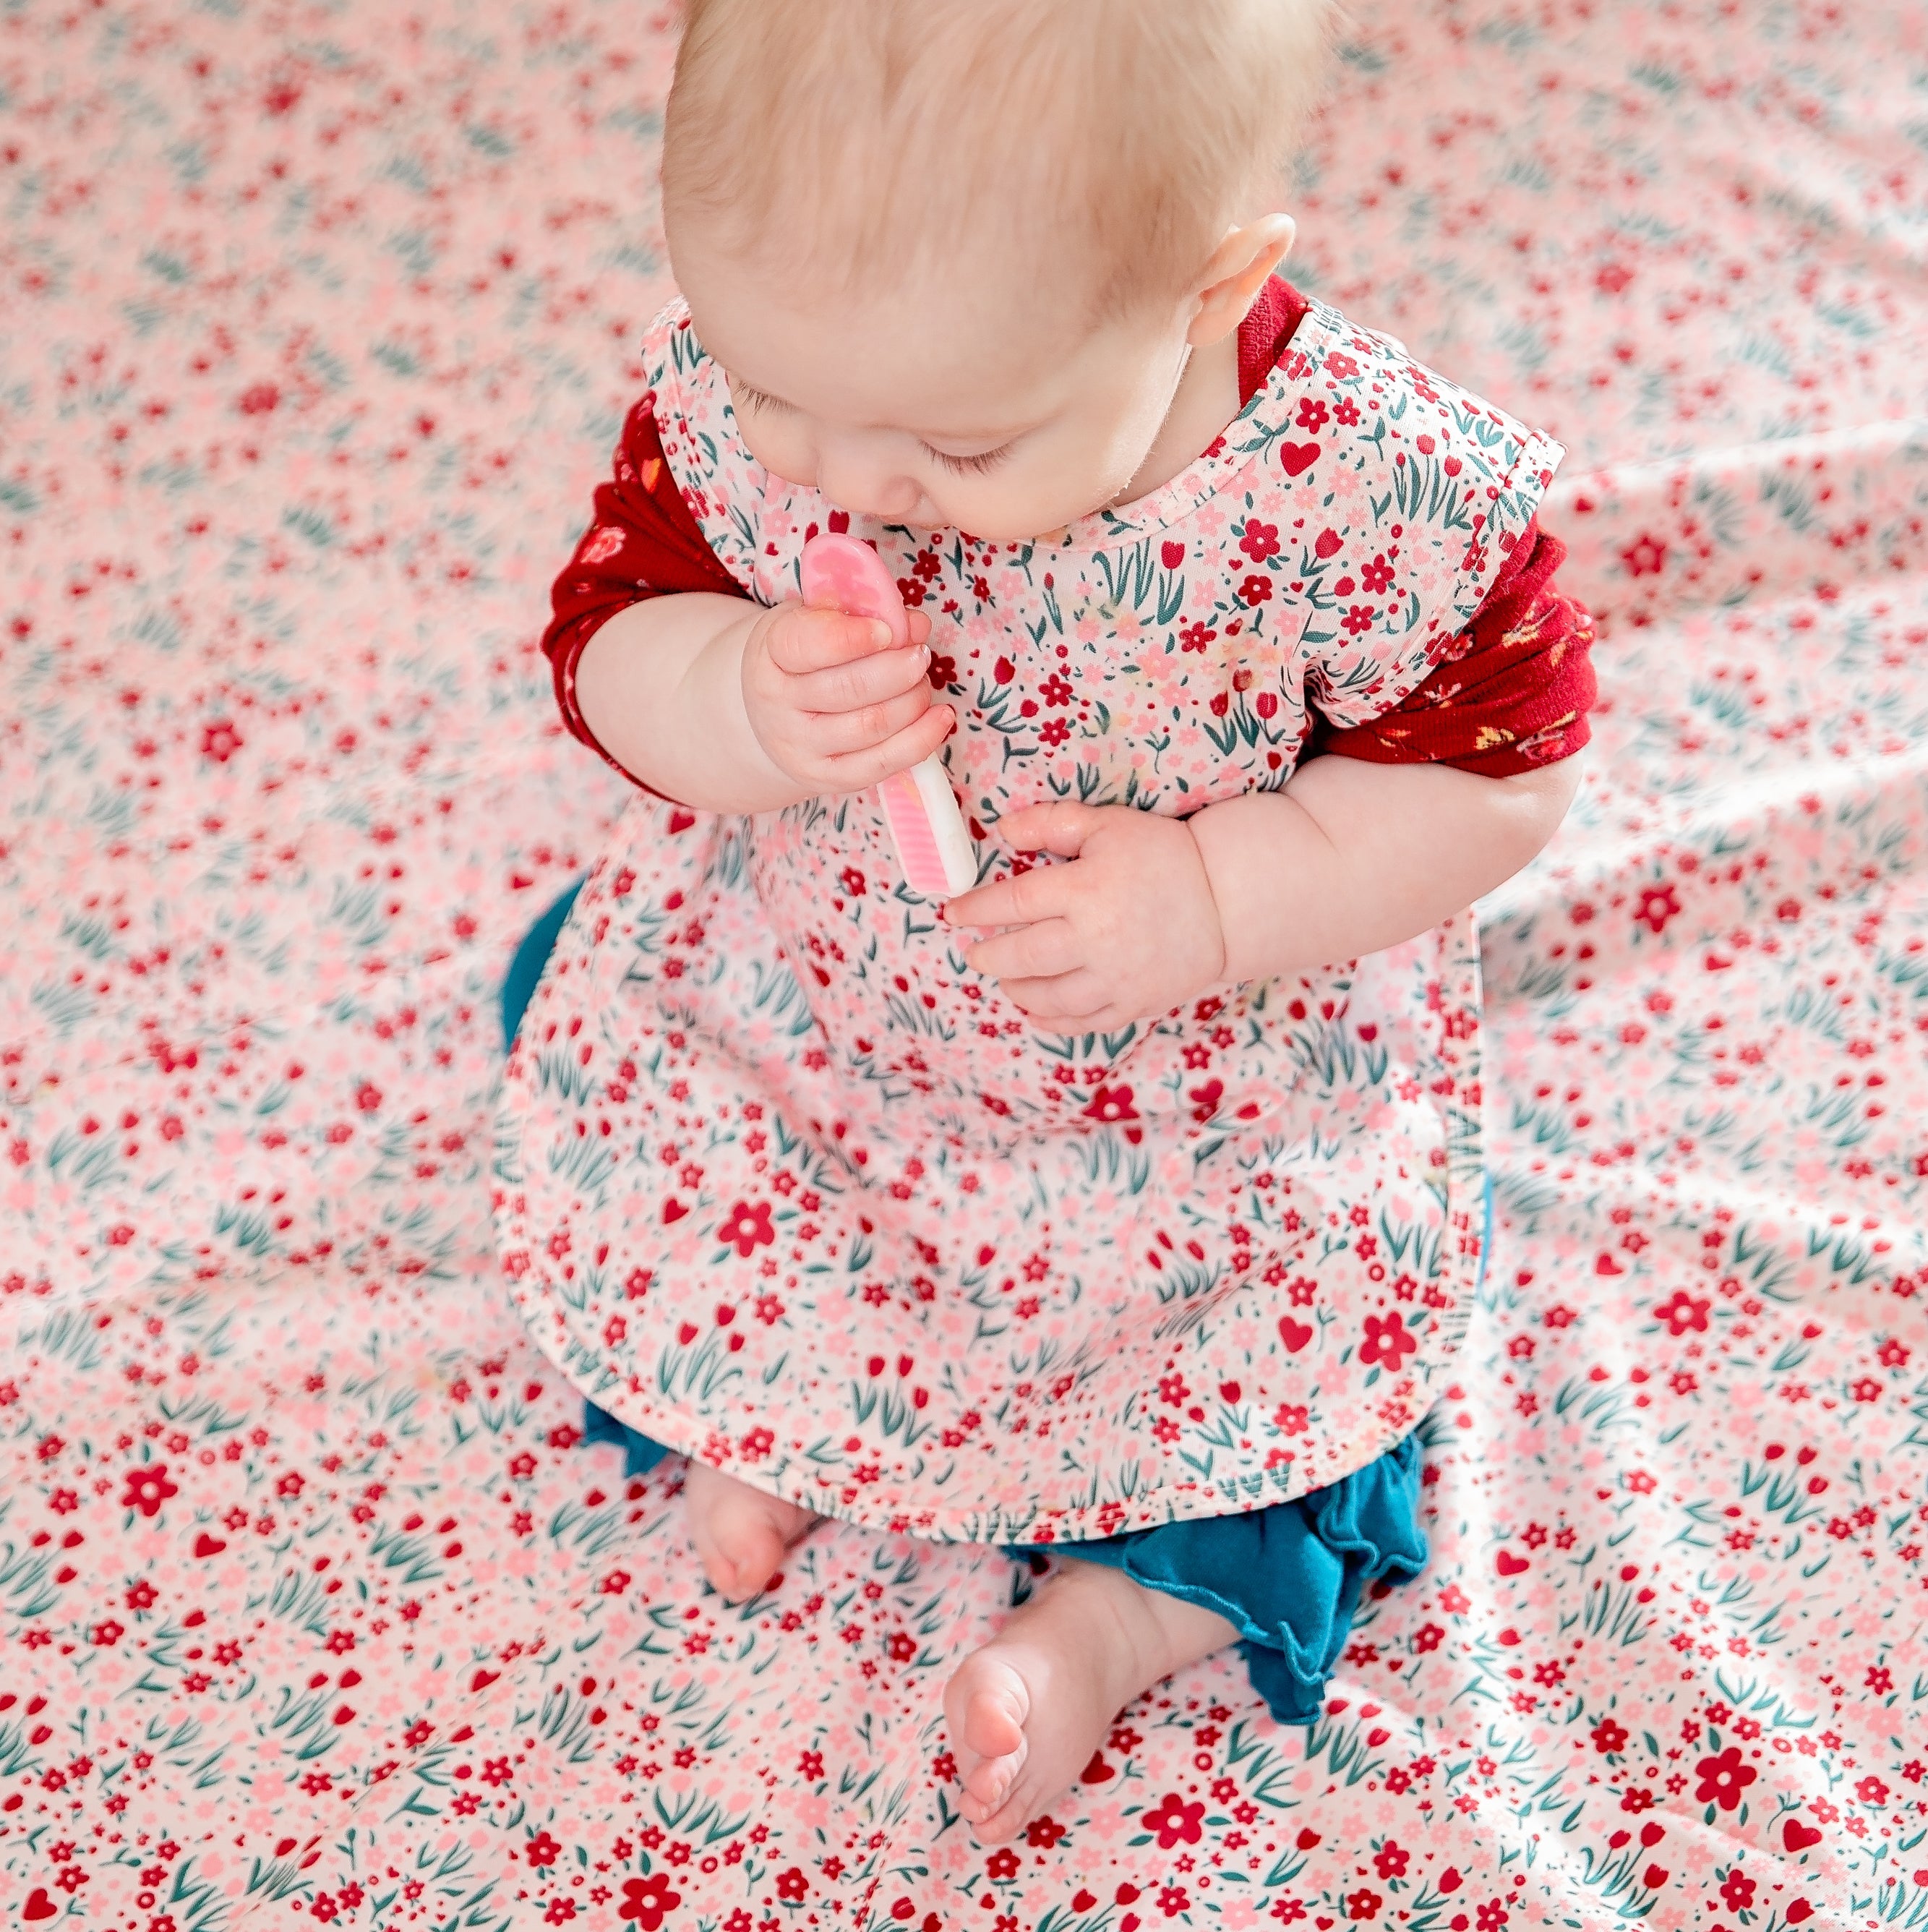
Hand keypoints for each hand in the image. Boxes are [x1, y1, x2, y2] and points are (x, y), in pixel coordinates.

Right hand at [739, 600, 954, 796]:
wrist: (774, 715)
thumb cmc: (803, 657)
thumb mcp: (816, 619)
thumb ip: (861, 612)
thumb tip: (916, 625)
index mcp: (771, 653)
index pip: (809, 644)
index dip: (855, 637)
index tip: (888, 629)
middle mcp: (777, 705)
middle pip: (850, 689)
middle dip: (899, 669)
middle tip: (920, 655)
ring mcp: (800, 747)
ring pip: (871, 725)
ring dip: (913, 700)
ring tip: (922, 681)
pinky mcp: (827, 778)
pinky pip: (883, 763)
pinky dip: (922, 739)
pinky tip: (940, 717)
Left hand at [944, 801, 1227, 1033]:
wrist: (1225, 901)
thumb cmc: (1162, 857)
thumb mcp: (1109, 825)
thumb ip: (1053, 823)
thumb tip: (1002, 829)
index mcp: (1085, 890)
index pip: (1012, 904)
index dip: (975, 909)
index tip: (954, 913)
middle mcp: (1095, 939)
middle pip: (1020, 957)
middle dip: (988, 956)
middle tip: (975, 953)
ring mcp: (1115, 978)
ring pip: (1046, 997)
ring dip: (1016, 989)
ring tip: (1006, 979)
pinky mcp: (1133, 1005)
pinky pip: (1080, 1023)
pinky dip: (1050, 1021)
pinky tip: (1035, 1010)